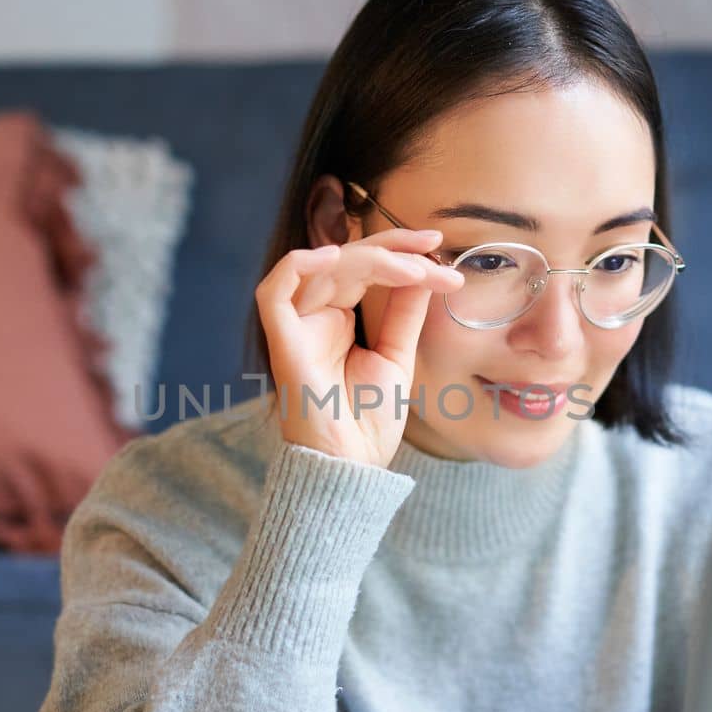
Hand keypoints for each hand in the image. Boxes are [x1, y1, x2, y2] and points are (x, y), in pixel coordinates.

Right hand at [254, 229, 464, 467]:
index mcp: (338, 320)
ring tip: (415, 267)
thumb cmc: (368, 421)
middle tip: (432, 246)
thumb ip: (404, 312)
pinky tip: (334, 256)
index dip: (397, 251)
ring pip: (323, 268)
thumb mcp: (397, 356)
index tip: (437, 246)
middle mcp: (315, 317)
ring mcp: (296, 326)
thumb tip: (423, 269)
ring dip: (371, 259)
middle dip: (392, 248)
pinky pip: (274, 291)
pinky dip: (298, 266)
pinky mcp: (281, 340)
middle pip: (346, 260)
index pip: (364, 269)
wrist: (351, 465)